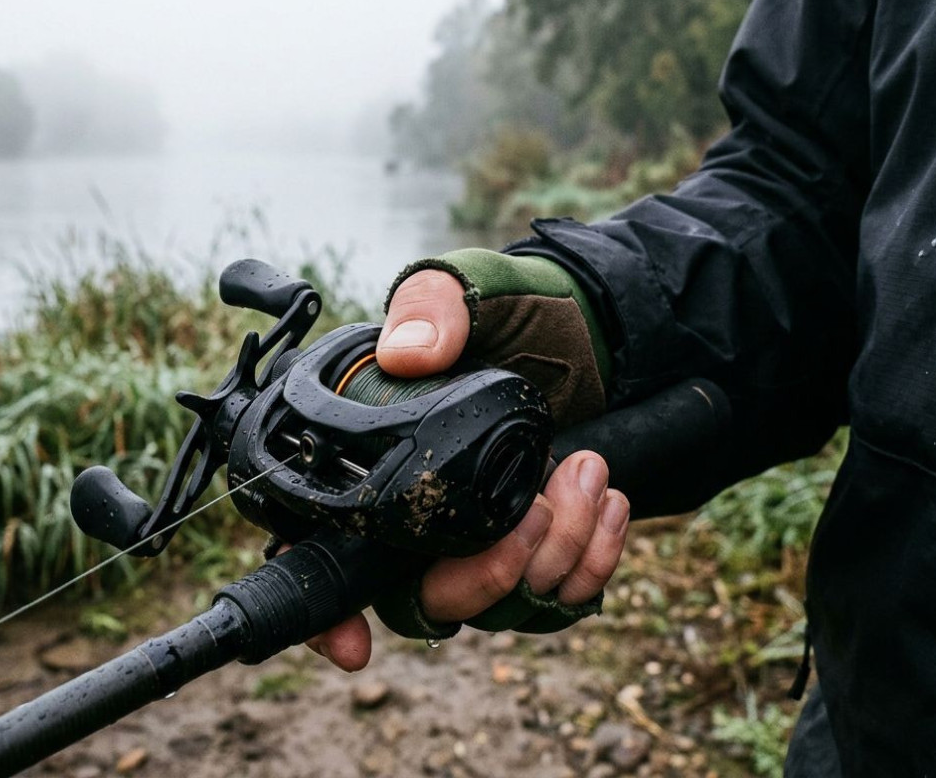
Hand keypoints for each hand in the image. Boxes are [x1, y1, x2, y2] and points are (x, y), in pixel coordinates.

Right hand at [304, 270, 630, 670]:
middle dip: (485, 577)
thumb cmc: (511, 310)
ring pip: (504, 606)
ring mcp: (483, 543)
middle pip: (427, 603)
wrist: (592, 328)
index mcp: (378, 469)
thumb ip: (430, 308)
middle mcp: (424, 523)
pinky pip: (563, 596)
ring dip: (555, 553)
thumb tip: (406, 354)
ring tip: (583, 473)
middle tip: (532, 510)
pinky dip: (594, 558)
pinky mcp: (543, 550)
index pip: (329, 560)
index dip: (329, 617)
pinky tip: (606, 499)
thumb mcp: (465, 288)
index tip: (353, 646)